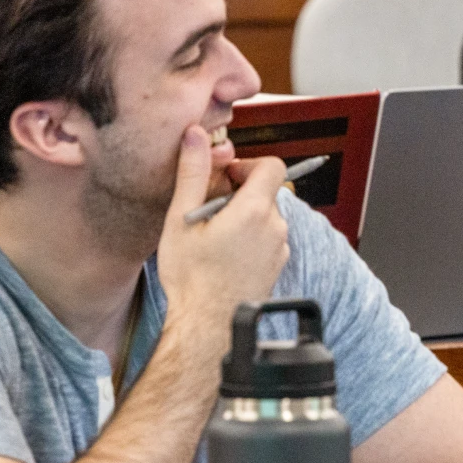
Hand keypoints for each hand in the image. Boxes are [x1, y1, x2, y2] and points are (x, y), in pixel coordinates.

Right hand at [157, 126, 289, 346]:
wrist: (207, 326)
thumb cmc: (191, 277)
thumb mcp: (182, 219)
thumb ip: (193, 173)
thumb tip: (195, 136)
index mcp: (255, 210)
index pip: (272, 165)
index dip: (248, 165)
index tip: (225, 177)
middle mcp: (276, 226)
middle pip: (266, 191)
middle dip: (240, 193)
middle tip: (209, 210)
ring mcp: (280, 247)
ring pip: (266, 215)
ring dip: (244, 216)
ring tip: (213, 237)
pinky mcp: (278, 265)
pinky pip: (268, 237)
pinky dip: (250, 237)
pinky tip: (224, 254)